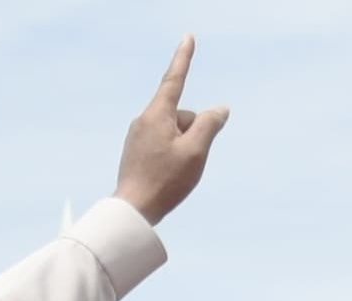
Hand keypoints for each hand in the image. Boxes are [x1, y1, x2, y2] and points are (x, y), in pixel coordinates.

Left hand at [112, 37, 228, 223]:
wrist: (132, 211)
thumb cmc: (164, 180)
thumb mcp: (196, 150)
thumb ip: (210, 124)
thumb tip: (220, 109)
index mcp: (156, 114)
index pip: (175, 78)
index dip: (184, 58)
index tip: (188, 38)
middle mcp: (143, 120)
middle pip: (183, 116)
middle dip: (194, 132)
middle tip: (185, 162)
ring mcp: (138, 136)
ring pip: (175, 133)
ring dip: (184, 148)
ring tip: (173, 173)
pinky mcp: (136, 152)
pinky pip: (165, 145)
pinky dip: (173, 157)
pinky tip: (166, 177)